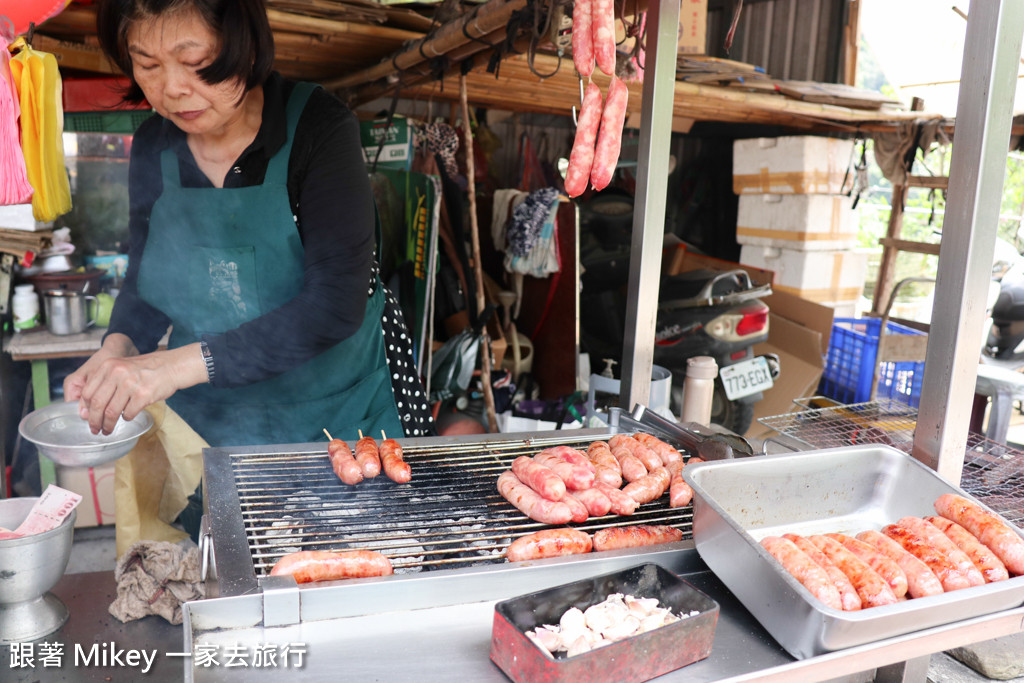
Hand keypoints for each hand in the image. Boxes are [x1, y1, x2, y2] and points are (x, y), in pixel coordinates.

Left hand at [67, 337, 208, 434]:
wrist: (173, 366)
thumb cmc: (147, 369)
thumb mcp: (122, 367)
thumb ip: (106, 382)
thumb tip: (89, 408)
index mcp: (109, 366)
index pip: (88, 392)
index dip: (86, 409)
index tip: (87, 418)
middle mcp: (117, 373)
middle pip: (98, 404)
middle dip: (95, 421)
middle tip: (95, 430)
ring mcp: (130, 384)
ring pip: (111, 412)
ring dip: (108, 425)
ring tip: (108, 430)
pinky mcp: (143, 395)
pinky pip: (128, 413)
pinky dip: (126, 418)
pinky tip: (128, 417)